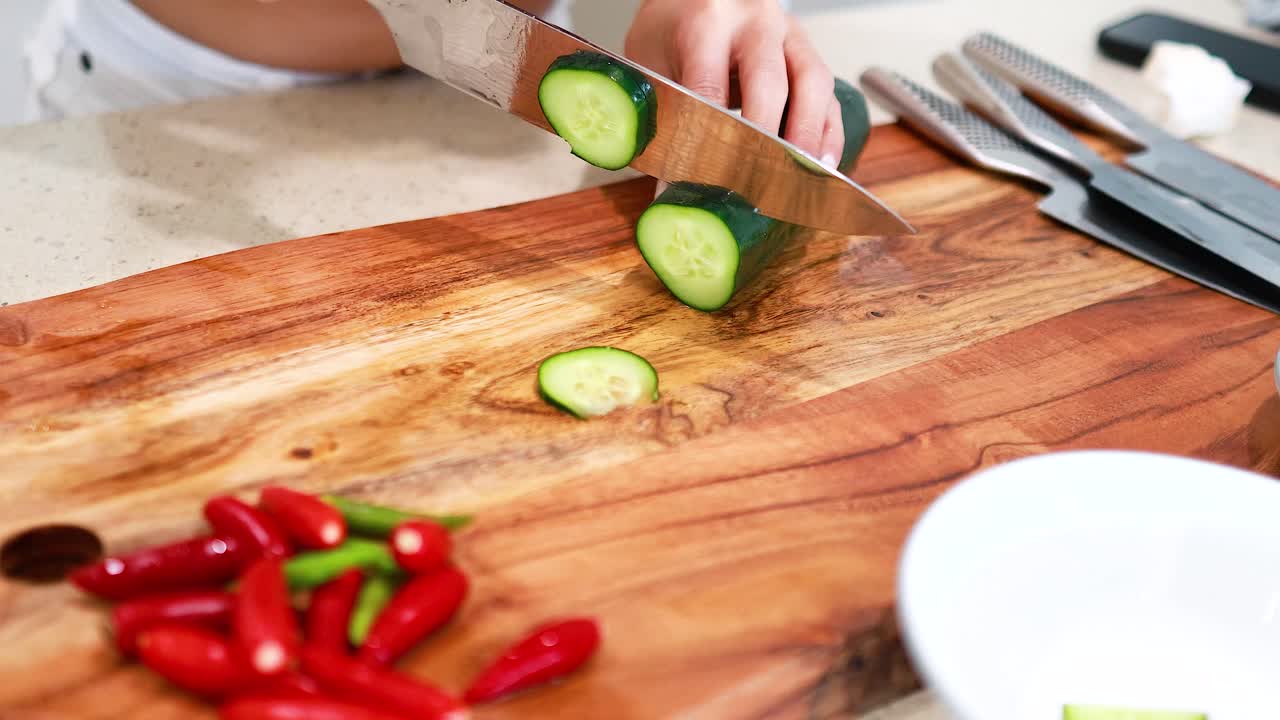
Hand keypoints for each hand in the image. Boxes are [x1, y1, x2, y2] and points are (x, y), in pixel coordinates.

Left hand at [624, 0, 842, 167]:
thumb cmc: (672, 31)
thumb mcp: (652, 62)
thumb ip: (663, 118)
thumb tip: (672, 191)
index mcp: (706, 23)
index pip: (710, 89)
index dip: (706, 142)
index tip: (700, 185)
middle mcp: (755, 22)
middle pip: (770, 85)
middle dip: (765, 142)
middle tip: (755, 186)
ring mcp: (788, 35)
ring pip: (813, 84)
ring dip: (808, 137)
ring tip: (799, 179)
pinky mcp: (808, 53)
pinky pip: (829, 95)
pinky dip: (828, 132)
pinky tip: (821, 165)